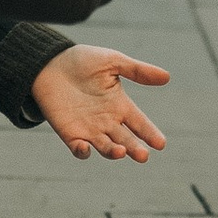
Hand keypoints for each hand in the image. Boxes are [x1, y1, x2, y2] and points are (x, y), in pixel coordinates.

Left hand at [33, 45, 170, 161]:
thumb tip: (167, 77)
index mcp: (120, 105)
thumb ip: (137, 71)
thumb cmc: (83, 61)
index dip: (150, 133)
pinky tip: (85, 148)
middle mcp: (107, 121)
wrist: (50, 63)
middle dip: (135, 148)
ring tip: (121, 152)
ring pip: (105, 147)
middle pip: (125, 140)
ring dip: (113, 152)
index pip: (139, 123)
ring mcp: (88, 129)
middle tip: (143, 155)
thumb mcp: (113, 62)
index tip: (160, 143)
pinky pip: (77, 148)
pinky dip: (82, 151)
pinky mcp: (69, 132)